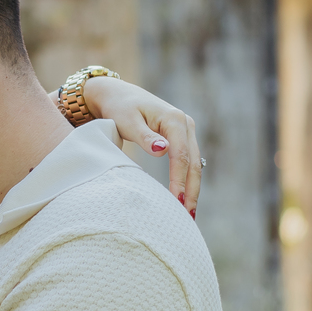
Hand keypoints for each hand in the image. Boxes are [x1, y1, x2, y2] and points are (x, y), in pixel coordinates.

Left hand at [81, 75, 202, 216]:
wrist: (117, 94)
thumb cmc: (119, 108)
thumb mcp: (127, 121)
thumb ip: (145, 137)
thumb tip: (163, 151)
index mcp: (174, 119)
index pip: (181, 156)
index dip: (180, 181)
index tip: (176, 202)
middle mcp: (185, 123)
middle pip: (194, 162)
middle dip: (192, 190)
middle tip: (187, 216)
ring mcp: (185, 130)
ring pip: (194, 163)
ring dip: (192, 188)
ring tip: (188, 213)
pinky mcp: (180, 136)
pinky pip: (188, 161)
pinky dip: (187, 179)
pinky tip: (184, 197)